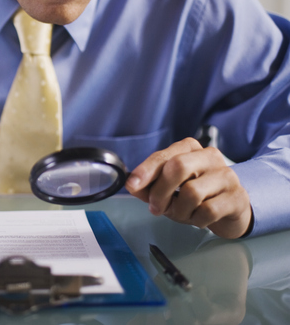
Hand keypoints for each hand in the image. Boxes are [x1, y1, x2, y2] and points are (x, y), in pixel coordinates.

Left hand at [125, 138, 252, 238]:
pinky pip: (208, 211)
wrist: (232, 210)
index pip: (163, 156)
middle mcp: (209, 156)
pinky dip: (197, 220)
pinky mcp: (237, 197)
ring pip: (192, 192)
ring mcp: (226, 176)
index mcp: (189, 149)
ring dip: (180, 210)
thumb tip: (132, 185)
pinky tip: (200, 219)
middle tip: (156, 208)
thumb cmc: (197, 197)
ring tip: (184, 214)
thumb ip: (148, 187)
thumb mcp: (168, 190)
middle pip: (177, 167)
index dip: (146, 171)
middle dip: (160, 192)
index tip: (132, 185)